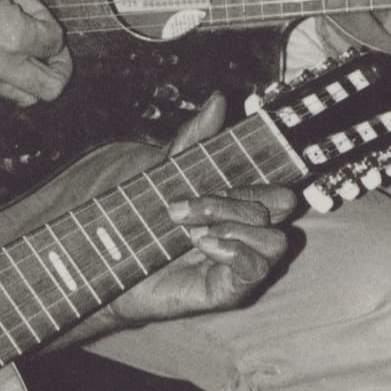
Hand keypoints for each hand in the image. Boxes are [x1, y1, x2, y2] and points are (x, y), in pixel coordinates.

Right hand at [0, 0, 91, 105]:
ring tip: (19, 42)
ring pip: (23, 96)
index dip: (47, 18)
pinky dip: (5, 73)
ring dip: (32, 74)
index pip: (55, 43)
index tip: (28, 1)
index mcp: (14, 39)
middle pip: (51, 88)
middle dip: (58, 64)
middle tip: (47, 40)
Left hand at [95, 95, 294, 327]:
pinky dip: (235, 251)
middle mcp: (250, 233)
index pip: (277, 186)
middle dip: (235, 199)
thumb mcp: (168, 173)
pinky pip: (258, 269)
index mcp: (242, 204)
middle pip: (281, 206)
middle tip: (186, 207)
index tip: (212, 179)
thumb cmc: (143, 221)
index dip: (253, 179)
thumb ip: (196, 139)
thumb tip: (219, 99)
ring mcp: (245, 263)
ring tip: (191, 232)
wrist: (110, 265)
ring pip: (276, 239)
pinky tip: (204, 245)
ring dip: (232, 225)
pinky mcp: (232, 290)